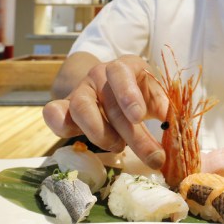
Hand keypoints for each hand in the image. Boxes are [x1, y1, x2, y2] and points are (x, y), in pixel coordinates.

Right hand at [43, 55, 168, 168]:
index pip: (121, 73)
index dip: (128, 94)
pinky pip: (53, 113)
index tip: (139, 116)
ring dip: (101, 133)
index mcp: (124, 67)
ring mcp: (80, 91)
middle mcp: (99, 75)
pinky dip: (59, 126)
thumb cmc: (138, 93)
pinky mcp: (64, 107)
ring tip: (119, 147)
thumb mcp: (154, 93)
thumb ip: (163, 104)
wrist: (107, 88)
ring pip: (81, 108)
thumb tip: (170, 120)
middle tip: (153, 156)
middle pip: (109, 102)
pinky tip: (76, 139)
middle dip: (134, 134)